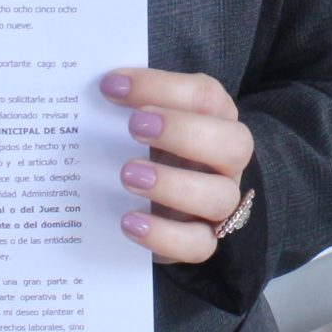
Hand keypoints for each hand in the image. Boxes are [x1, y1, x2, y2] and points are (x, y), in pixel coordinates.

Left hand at [103, 69, 252, 264]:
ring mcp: (220, 202)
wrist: (154, 199)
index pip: (205, 95)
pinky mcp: (202, 240)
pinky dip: (165, 235)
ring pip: (222, 197)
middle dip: (183, 132)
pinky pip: (199, 245)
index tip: (112, 86)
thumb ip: (128, 102)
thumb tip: (96, 86)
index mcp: (216, 117)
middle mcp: (227, 160)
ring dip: (173, 184)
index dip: (161, 87)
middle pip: (234, 144)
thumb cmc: (148, 145)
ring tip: (127, 174)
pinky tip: (130, 221)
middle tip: (134, 126)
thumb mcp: (142, 118)